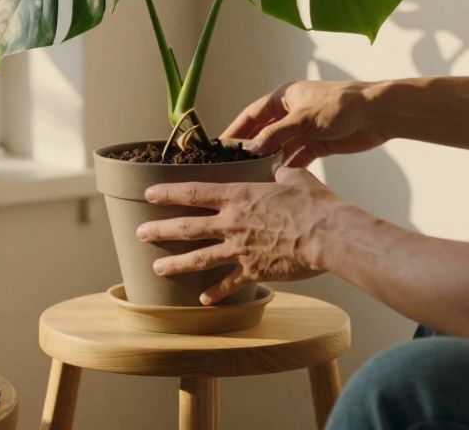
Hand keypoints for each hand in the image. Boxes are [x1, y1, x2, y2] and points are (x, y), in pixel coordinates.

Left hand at [137, 167, 342, 304]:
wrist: (328, 235)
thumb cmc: (314, 204)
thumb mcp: (295, 179)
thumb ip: (280, 175)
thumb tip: (280, 170)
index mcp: (239, 197)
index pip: (194, 192)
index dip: (169, 193)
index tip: (149, 194)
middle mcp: (232, 223)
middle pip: (188, 227)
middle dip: (160, 230)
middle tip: (140, 233)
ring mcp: (240, 250)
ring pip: (199, 258)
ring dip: (176, 264)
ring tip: (157, 268)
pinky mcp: (254, 271)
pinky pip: (229, 283)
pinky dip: (215, 293)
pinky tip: (203, 299)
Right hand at [223, 80, 386, 167]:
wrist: (377, 114)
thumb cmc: (340, 105)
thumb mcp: (303, 118)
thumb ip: (277, 134)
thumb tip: (251, 149)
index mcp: (284, 97)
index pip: (252, 115)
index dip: (235, 130)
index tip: (218, 145)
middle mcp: (291, 113)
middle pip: (264, 133)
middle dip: (249, 149)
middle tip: (230, 166)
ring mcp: (304, 129)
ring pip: (279, 147)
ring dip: (268, 161)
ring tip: (251, 178)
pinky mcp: (317, 144)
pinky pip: (296, 157)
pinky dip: (287, 167)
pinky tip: (277, 180)